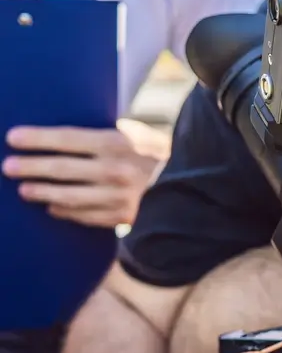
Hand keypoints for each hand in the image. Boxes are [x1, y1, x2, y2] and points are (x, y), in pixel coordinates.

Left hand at [2, 119, 170, 228]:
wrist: (193, 190)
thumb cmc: (160, 157)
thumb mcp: (139, 136)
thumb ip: (108, 134)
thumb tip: (72, 134)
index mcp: (116, 144)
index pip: (67, 139)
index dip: (37, 139)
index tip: (13, 138)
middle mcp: (115, 170)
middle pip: (62, 169)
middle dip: (31, 168)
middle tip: (8, 167)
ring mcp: (119, 197)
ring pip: (71, 196)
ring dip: (44, 193)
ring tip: (24, 191)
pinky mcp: (124, 218)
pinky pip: (87, 216)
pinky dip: (67, 213)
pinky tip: (53, 209)